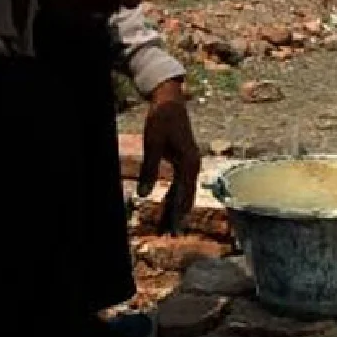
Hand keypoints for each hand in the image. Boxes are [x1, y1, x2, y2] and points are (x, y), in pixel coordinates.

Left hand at [138, 78, 200, 233]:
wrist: (170, 101)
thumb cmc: (161, 121)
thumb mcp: (153, 145)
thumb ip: (149, 171)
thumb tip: (143, 194)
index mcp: (189, 163)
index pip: (184, 194)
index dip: (177, 213)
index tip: (173, 229)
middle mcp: (194, 165)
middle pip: (186, 196)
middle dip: (177, 215)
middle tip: (171, 235)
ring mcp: (190, 163)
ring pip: (183, 191)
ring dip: (175, 207)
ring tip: (167, 225)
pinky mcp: (185, 160)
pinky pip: (180, 183)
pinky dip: (173, 195)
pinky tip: (167, 206)